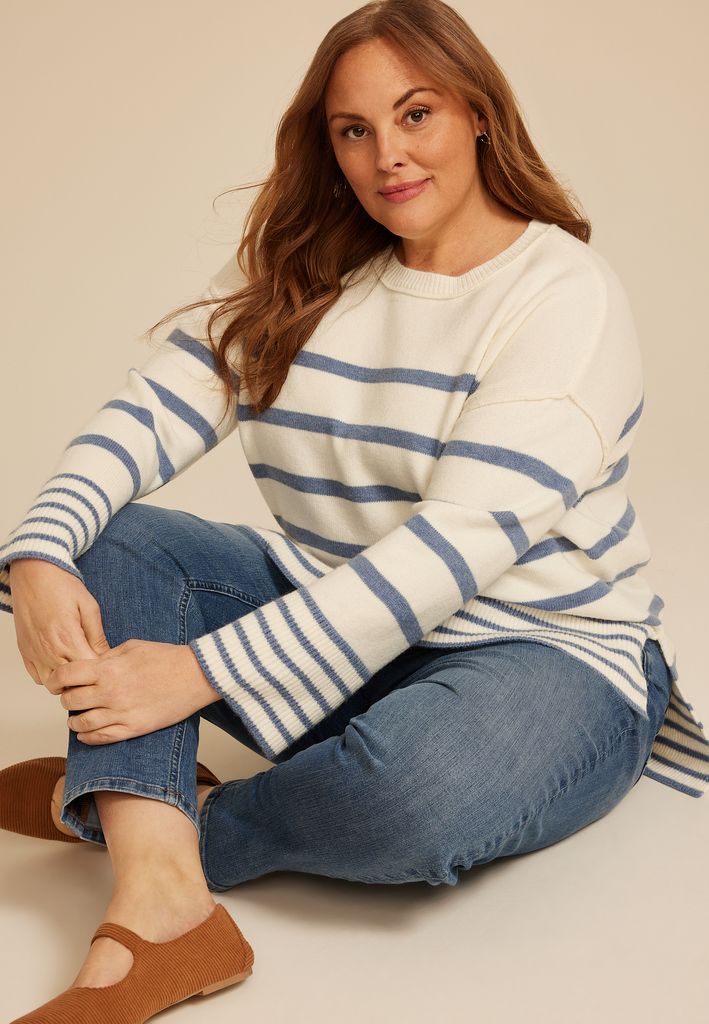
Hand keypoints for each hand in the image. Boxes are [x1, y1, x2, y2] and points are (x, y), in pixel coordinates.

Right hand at [8, 559, 109, 685]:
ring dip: (67, 680)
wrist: (32, 572)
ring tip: (78, 665)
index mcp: (67, 638)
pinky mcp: (25, 652)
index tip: (109, 664)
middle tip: (96, 667)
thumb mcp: (89, 606)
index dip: (101, 670)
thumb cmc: (60, 585)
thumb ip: (97, 635)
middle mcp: (48, 649)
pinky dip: (50, 675)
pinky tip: (61, 662)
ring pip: (52, 684)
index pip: (89, 670)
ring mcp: (34, 652)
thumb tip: (106, 656)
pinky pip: (37, 677)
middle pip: (71, 682)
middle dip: (86, 678)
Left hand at [47, 639, 220, 743]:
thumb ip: (106, 657)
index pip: (66, 676)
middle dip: (66, 698)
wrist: (196, 675)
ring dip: (74, 722)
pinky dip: (88, 737)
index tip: (54, 682)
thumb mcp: (132, 646)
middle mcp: (110, 693)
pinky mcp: (133, 728)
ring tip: (76, 718)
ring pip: (81, 724)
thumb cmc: (167, 658)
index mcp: (108, 669)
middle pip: (70, 701)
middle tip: (70, 697)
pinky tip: (86, 733)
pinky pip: (101, 738)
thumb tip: (89, 666)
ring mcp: (121, 713)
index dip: (55, 679)